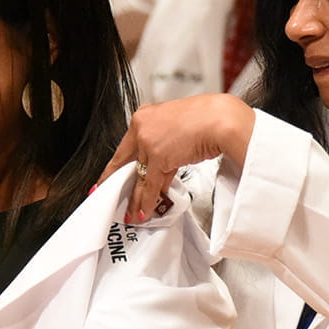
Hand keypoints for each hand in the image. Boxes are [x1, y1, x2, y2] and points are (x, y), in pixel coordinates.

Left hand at [98, 94, 255, 223]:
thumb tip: (160, 173)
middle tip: (108, 195)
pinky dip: (147, 201)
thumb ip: (164, 150)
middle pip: (125, 162)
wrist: (221, 119)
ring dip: (134, 198)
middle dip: (118, 183)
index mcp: (145, 116)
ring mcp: (148, 142)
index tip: (110, 175)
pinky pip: (149, 184)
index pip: (126, 146)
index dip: (117, 165)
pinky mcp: (157, 157)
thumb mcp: (178, 132)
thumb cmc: (207, 120)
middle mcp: (142, 127)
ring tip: (131, 212)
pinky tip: (143, 211)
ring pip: (137, 177)